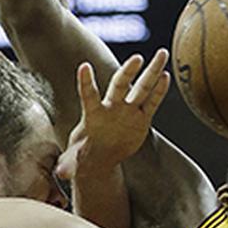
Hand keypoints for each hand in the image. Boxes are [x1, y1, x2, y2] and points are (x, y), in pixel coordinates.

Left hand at [56, 48, 170, 180]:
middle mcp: (111, 107)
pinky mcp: (141, 119)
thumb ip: (68, 164)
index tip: (84, 66)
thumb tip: (60, 173)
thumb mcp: (74, 161)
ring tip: (162, 53)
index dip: (86, 82)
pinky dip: (159, 91)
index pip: (88, 95)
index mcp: (92, 114)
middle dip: (128, 72)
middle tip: (137, 58)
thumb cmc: (83, 155)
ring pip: (141, 88)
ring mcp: (128, 111)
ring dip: (151, 72)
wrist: (100, 158)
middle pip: (120, 85)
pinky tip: (166, 76)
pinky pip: (152, 103)